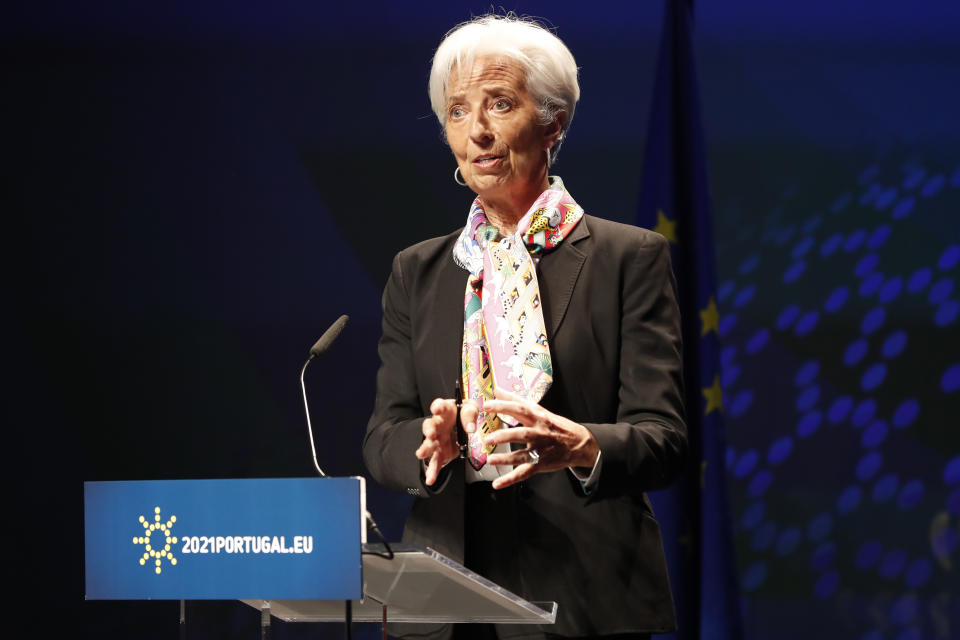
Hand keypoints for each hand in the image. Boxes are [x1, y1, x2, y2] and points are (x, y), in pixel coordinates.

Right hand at [415, 398, 477, 485]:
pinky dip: (433, 471)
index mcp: (445, 411)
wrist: (464, 426)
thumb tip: (470, 428)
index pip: (439, 406)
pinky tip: (430, 479)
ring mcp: (437, 440)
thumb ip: (470, 415)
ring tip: (421, 454)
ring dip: (426, 449)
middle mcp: (438, 425)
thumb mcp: (471, 408)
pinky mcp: (441, 452)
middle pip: (430, 426)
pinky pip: (435, 462)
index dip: (437, 406)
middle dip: (429, 430)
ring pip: (429, 445)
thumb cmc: (464, 414)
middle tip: (430, 434)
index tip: (437, 408)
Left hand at [482, 388, 599, 489]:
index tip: (487, 405)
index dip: (503, 406)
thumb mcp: (539, 410)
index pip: (520, 409)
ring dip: (506, 458)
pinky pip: (524, 473)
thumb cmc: (555, 425)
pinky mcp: (540, 464)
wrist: (579, 443)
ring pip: (523, 455)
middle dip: (505, 436)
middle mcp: (539, 433)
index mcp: (538, 418)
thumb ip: (516, 400)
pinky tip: (498, 483)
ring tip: (491, 459)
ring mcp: (540, 450)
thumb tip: (497, 390)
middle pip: (522, 434)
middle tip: (488, 438)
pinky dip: (510, 479)